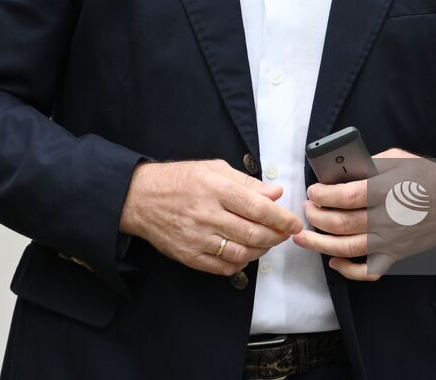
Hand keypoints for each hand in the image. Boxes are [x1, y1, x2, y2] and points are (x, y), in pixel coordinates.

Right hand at [120, 159, 303, 276]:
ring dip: (261, 251)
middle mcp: (208, 215)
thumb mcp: (214, 169)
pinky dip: (240, 264)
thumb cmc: (179, 179)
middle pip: (254, 233)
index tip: (295, 223)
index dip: (282, 219)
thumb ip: (247, 183)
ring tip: (266, 242)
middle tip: (285, 234)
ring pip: (242, 253)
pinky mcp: (189, 256)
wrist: (140, 198)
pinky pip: (223, 267)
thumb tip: (275, 194)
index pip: (258, 208)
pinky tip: (245, 253)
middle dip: (276, 236)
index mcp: (216, 189)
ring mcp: (198, 238)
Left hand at [295, 149, 435, 281]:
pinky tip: (334, 262)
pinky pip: (368, 271)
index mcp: (388, 191)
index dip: (323, 195)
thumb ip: (371, 162)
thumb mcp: (401, 159)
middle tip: (307, 209)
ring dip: (319, 244)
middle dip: (316, 217)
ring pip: (347, 249)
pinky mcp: (394, 256)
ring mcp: (390, 241)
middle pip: (341, 224)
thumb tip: (343, 167)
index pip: (346, 196)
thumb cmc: (428, 180)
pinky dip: (348, 271)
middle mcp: (387, 219)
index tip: (313, 191)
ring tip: (303, 236)